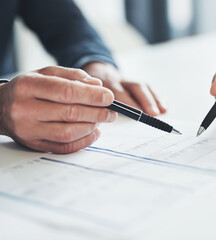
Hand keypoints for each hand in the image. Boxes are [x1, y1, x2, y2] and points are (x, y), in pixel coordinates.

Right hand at [0, 66, 116, 152]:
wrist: (0, 107)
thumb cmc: (29, 88)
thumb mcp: (47, 73)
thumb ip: (73, 76)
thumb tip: (97, 85)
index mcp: (28, 86)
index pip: (66, 91)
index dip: (92, 95)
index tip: (109, 97)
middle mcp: (25, 109)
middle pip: (70, 113)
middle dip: (97, 113)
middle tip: (111, 111)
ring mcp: (28, 130)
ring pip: (68, 133)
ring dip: (91, 127)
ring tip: (102, 120)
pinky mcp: (34, 144)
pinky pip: (64, 147)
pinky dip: (84, 141)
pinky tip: (94, 132)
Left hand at [83, 62, 165, 115]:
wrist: (98, 73)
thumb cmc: (92, 93)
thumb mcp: (89, 97)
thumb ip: (96, 106)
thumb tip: (104, 119)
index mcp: (105, 83)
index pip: (117, 92)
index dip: (129, 102)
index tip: (138, 113)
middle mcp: (119, 79)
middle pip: (135, 86)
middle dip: (145, 100)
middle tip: (154, 114)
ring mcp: (130, 80)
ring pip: (143, 86)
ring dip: (155, 99)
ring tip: (163, 111)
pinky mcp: (138, 82)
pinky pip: (149, 88)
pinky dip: (158, 97)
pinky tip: (164, 107)